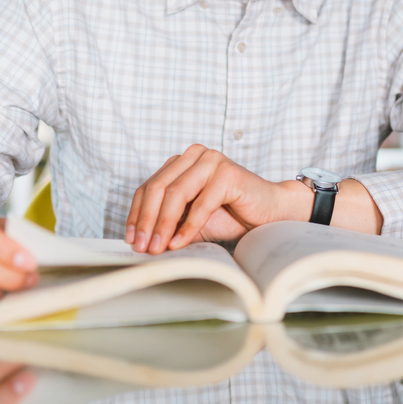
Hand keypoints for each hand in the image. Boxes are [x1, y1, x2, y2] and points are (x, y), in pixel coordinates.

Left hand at [125, 144, 309, 253]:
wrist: (270, 212)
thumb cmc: (231, 215)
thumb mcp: (191, 221)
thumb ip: (169, 224)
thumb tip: (139, 241)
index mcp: (182, 161)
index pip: (149, 187)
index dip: (136, 214)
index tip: (131, 240)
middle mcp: (195, 155)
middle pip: (158, 188)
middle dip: (146, 221)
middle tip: (142, 247)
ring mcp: (211, 160)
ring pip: (176, 194)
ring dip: (163, 225)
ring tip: (158, 248)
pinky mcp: (227, 173)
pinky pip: (201, 203)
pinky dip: (188, 227)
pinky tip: (180, 244)